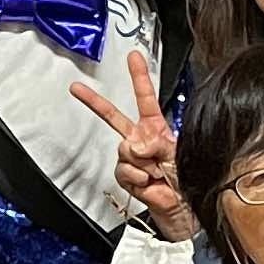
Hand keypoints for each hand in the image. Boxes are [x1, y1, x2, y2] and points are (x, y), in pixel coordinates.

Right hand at [73, 50, 190, 239]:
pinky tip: (148, 181)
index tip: (133, 57)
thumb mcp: (178, 153)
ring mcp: (131, 157)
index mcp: (156, 127)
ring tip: (157, 171)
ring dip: (144, 162)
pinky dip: (139, 177)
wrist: (181, 206)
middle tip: (77, 88)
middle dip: (94, 102)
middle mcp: (140, 138)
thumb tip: (137, 145)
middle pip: (113, 117)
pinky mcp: (125, 174)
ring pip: (125, 149)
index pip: (145, 98)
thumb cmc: (186, 178)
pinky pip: (125, 169)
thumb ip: (158, 144)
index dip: (139, 76)